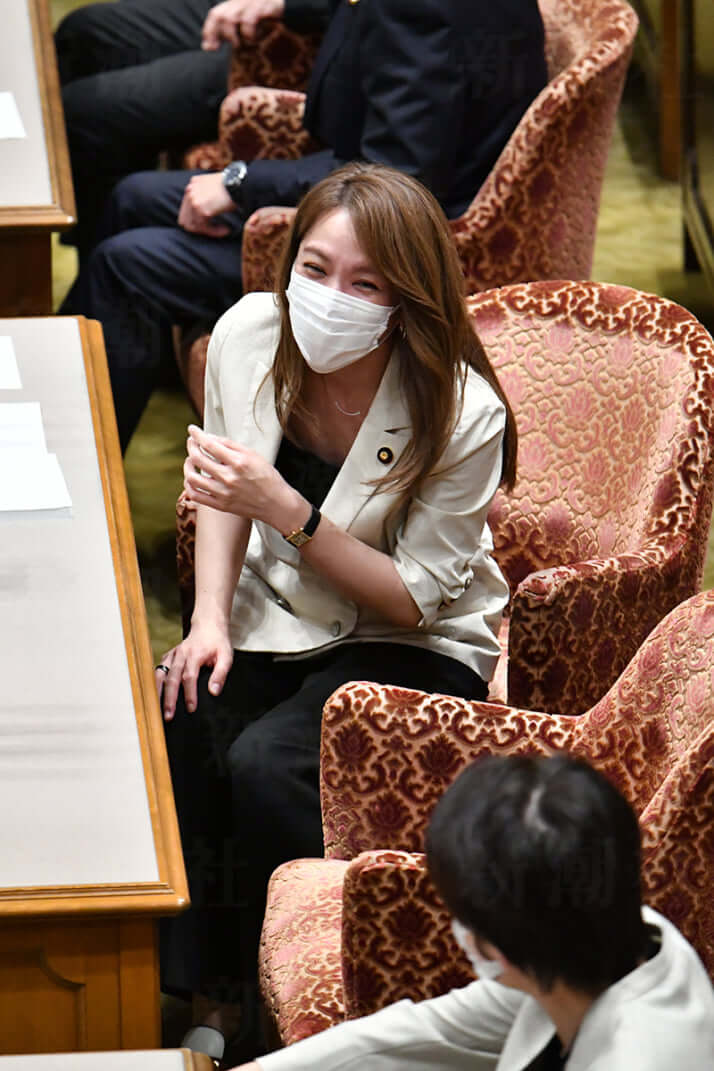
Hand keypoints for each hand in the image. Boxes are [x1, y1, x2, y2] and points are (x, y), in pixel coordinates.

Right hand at [156, 620, 233, 719]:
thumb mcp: (226, 656)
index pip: (189, 677)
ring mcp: (173, 655)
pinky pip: (159, 669)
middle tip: (169, 715)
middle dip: (169, 698)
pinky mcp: (169, 656)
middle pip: (172, 678)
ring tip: (155, 707)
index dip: (189, 694)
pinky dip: (155, 681)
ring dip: (158, 691)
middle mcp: (181, 654)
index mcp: (195, 654)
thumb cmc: (217, 642)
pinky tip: (153, 693)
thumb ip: (221, 674)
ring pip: (161, 674)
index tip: (191, 708)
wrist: (208, 625)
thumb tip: (214, 691)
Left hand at [177, 173, 234, 236]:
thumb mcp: (215, 186)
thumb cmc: (233, 185)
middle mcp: (190, 191)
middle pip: (185, 220)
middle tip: (213, 231)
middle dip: (199, 228)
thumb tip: (207, 211)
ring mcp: (194, 201)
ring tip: (223, 230)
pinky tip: (226, 230)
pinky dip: (215, 232)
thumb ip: (206, 195)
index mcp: (192, 185)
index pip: (186, 209)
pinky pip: (204, 228)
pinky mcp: (201, 210)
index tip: (209, 223)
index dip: (196, 219)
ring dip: (209, 231)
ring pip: (194, 226)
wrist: (239, 183)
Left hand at [184, 424, 306, 530]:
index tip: (192, 430)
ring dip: (187, 465)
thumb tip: (210, 438)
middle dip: (191, 446)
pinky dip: (189, 485)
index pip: (210, 444)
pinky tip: (192, 478)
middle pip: (197, 458)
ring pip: (192, 477)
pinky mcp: (220, 506)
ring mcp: (223, 493)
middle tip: (192, 442)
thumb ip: (231, 445)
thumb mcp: (253, 455)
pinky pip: (195, 496)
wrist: (276, 504)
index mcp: (238, 463)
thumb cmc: (267, 478)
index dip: (197, 435)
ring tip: (190, 460)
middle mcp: (229, 478)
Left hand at [202, 0, 285, 47]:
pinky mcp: (262, 6)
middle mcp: (239, 0)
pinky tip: (255, 38)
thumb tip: (207, 47)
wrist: (286, 3)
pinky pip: (249, 20)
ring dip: (233, 36)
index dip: (209, 30)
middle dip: (219, 35)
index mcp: (233, 3)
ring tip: (241, 44)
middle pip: (219, 16)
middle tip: (227, 47)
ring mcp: (250, 2)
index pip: (214, 14)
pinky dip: (249, 33)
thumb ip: (226, 32)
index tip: (210, 48)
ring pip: (231, 19)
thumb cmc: (264, 15)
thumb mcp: (243, 22)